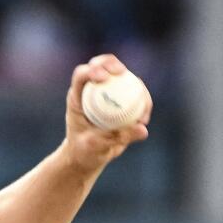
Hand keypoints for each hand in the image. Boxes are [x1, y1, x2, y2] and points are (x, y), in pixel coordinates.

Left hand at [63, 54, 152, 173]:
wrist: (88, 157)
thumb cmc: (84, 152)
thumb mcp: (94, 147)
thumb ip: (114, 137)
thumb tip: (142, 128)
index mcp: (77, 98)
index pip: (82, 75)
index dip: (93, 70)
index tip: (104, 78)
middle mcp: (91, 91)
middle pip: (101, 65)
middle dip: (112, 64)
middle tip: (123, 73)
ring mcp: (107, 93)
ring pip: (122, 77)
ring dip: (135, 85)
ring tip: (141, 109)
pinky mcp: (121, 100)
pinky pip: (135, 94)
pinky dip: (142, 102)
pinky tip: (144, 118)